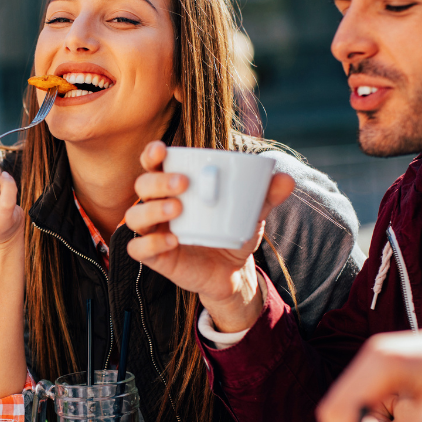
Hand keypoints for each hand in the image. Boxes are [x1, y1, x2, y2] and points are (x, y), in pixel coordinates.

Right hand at [125, 141, 294, 332]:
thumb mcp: (251, 212)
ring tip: (177, 210)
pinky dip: (151, 243)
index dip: (151, 154)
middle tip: (183, 184)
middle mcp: (157, 205)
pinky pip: (138, 248)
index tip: (163, 149)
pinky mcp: (154, 256)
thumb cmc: (232, 230)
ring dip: (152, 209)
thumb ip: (266, 195)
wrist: (232, 271)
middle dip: (157, 181)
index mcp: (174, 186)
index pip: (153, 164)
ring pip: (134, 215)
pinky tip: (172, 241)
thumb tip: (286, 178)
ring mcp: (153, 231)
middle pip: (142, 186)